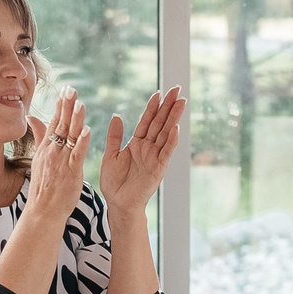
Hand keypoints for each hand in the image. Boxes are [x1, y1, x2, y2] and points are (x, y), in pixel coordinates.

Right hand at [22, 88, 89, 222]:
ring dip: (75, 119)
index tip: (65, 90)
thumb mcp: (39, 158)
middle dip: (67, 106)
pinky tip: (88, 129)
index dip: (61, 106)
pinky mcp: (71, 172)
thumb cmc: (44, 186)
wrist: (43, 210)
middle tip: (72, 89)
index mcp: (47, 148)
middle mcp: (53, 151)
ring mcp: (61, 161)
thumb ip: (39, 136)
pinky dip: (82, 141)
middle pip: (61, 125)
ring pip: (69, 137)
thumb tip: (33, 117)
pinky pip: (77, 154)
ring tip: (80, 103)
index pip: (54, 122)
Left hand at [99, 87, 185, 218]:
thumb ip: (115, 136)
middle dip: (168, 106)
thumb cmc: (114, 183)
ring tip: (181, 103)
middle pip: (160, 123)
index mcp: (136, 143)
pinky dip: (171, 141)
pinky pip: (165, 152)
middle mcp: (148, 148)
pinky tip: (176, 128)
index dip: (153, 106)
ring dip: (173, 118)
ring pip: (165, 133)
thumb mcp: (110, 155)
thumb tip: (117, 116)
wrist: (118, 204)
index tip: (159, 92)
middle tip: (177, 89)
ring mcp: (154, 157)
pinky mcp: (158, 169)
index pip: (147, 120)